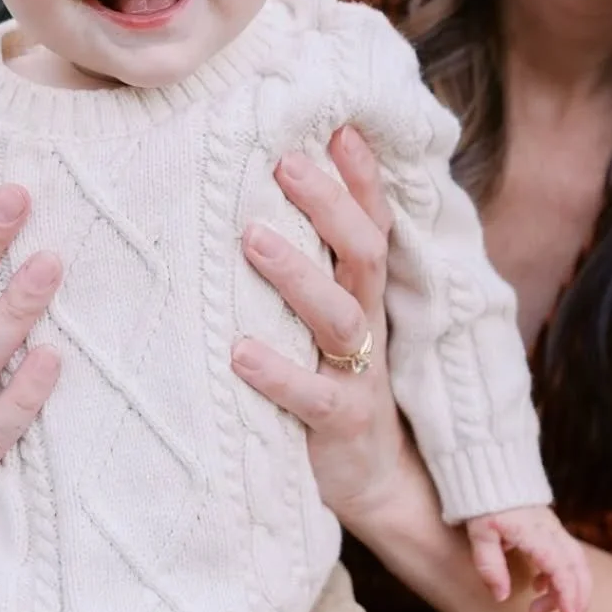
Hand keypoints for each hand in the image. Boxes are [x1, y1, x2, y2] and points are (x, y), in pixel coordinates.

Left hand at [232, 128, 437, 543]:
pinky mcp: (342, 426)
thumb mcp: (325, 324)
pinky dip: (280, 373)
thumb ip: (310, 269)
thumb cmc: (332, 385)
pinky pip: (314, 396)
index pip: (371, 224)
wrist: (371, 483)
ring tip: (251, 239)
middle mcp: (368, 325)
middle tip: (284, 164)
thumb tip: (254, 202)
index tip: (337, 129)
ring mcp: (359, 375)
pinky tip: (240, 353)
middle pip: (362, 253)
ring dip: (297, 275)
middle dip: (328, 205)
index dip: (360, 178)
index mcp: (363, 295)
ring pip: (340, 315)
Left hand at [465, 505, 592, 611]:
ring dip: (571, 587)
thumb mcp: (480, 533)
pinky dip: (561, 575)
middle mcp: (551, 531)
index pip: (561, 567)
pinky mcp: (549, 529)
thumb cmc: (483, 501)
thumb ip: (490, 565)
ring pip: (576, 561)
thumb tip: (502, 597)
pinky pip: (566, 554)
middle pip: (578, 566)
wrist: (489, 469)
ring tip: (545, 609)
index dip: (568, 593)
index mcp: (536, 533)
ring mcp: (553, 529)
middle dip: (579, 595)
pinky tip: (540, 586)